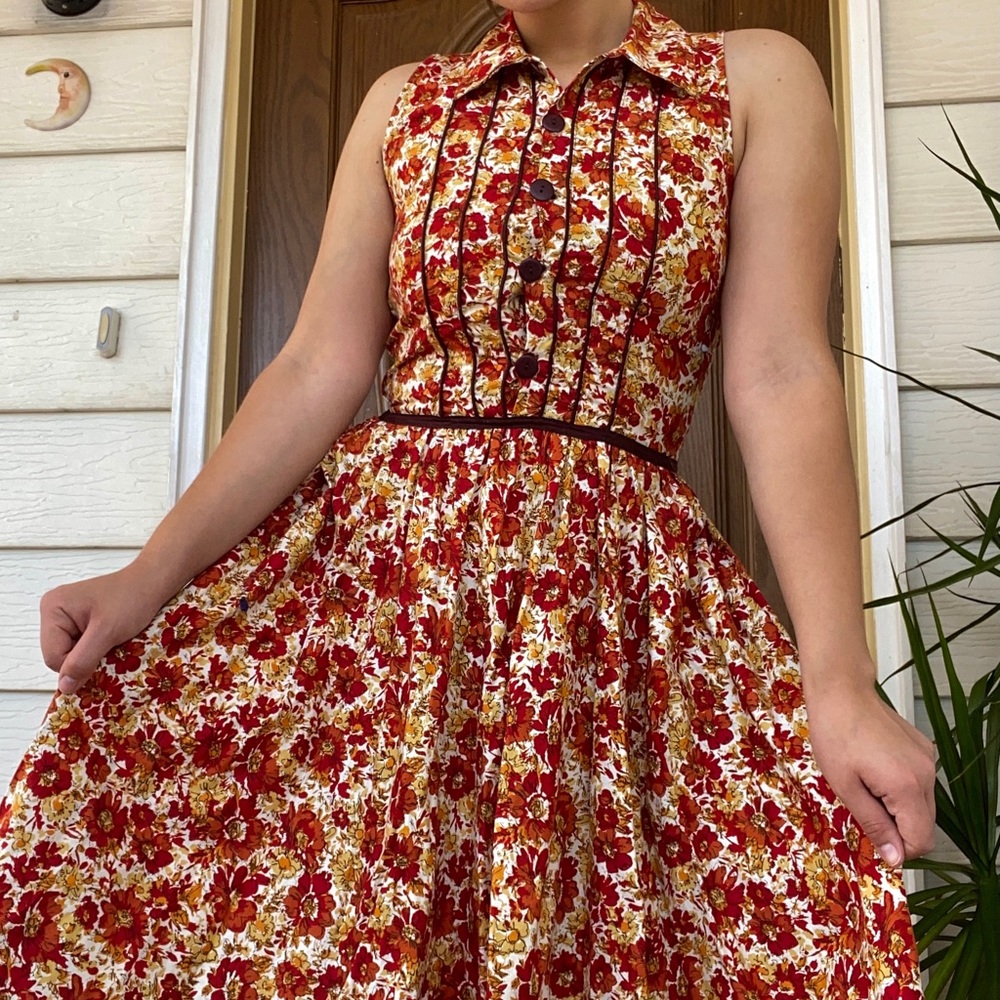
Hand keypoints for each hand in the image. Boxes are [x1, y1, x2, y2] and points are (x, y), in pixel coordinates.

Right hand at [39, 563, 167, 695]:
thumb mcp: (107, 632)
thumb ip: (82, 660)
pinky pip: (81, 648)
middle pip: (59, 657)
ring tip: (111, 642)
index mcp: (53, 609)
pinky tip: (111, 641)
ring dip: (92, 656)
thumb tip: (64, 687)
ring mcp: (67, 617)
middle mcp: (54, 612)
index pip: (52, 657)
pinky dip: (96, 650)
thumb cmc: (132, 599)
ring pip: (72, 655)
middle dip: (84, 659)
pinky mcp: (80, 622)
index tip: (102, 657)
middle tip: (109, 647)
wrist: (153, 583)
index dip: (77, 666)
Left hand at [803, 670, 937, 866]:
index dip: (898, 849)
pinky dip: (901, 788)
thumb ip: (873, 824)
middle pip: (925, 825)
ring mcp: (927, 759)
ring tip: (866, 786)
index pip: (921, 841)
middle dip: (896, 828)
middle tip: (863, 807)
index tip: (873, 839)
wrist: (841, 692)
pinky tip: (875, 770)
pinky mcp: (923, 748)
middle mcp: (926, 774)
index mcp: (908, 787)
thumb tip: (894, 858)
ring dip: (898, 808)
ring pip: (923, 805)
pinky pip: (919, 783)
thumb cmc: (834, 735)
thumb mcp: (845, 786)